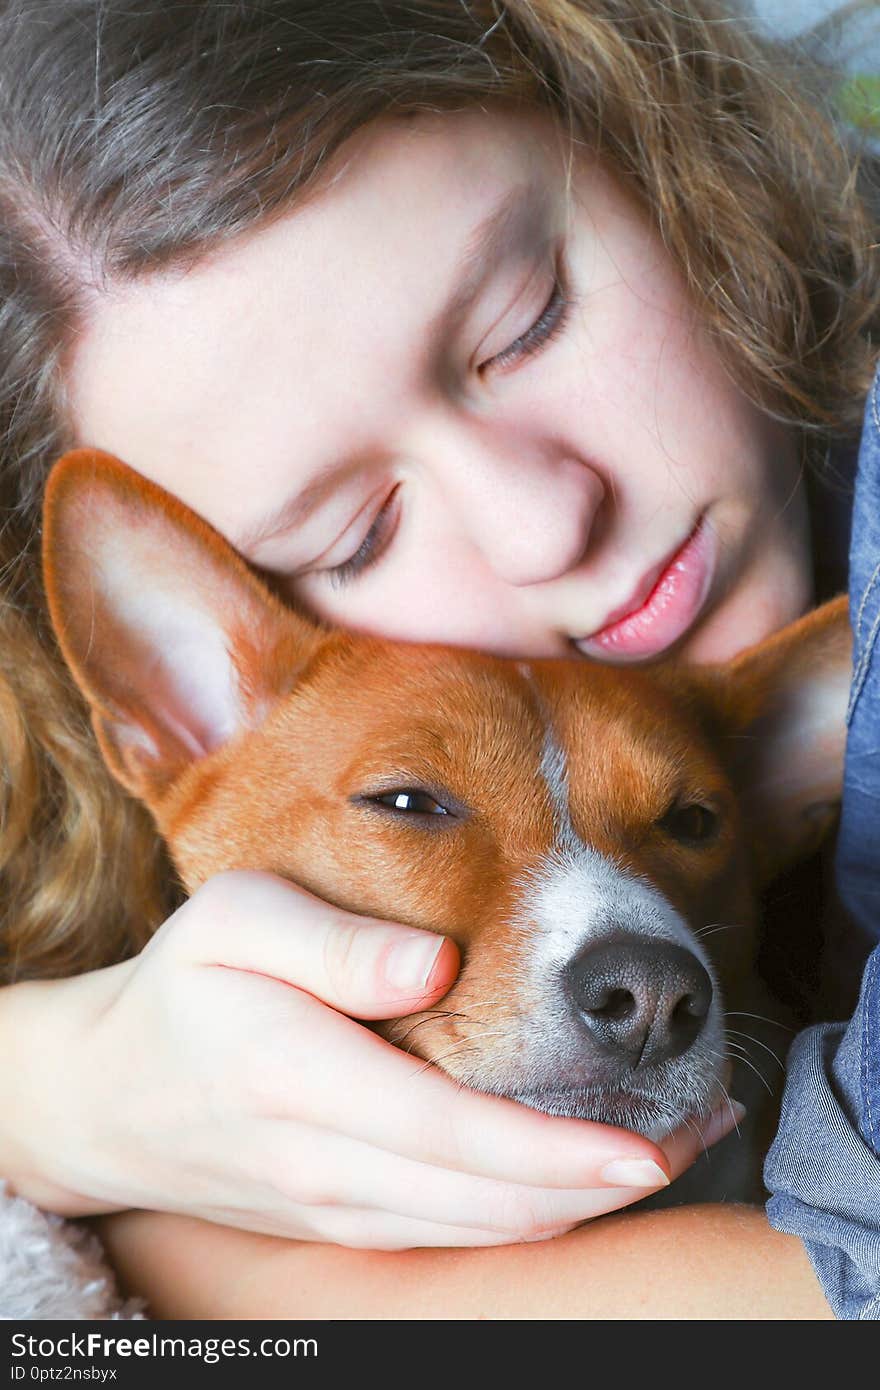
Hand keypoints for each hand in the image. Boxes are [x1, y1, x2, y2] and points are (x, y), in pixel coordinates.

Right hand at [1, 871, 739, 1248]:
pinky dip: (536, 1214)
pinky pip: (459, 1238)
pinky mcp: (347, 1224)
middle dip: (608, 1181)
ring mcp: (338, 1208)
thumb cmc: (183, 988)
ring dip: (586, 1203)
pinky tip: (585, 1172)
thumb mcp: (229, 921)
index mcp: (300, 1076)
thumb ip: (328, 939)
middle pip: (492, 1205)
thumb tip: (434, 964)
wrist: (111, 1097)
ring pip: (486, 1236)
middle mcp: (327, 1164)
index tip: (648, 1142)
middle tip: (704, 1124)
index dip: (560, 1153)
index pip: (453, 1136)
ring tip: (676, 1142)